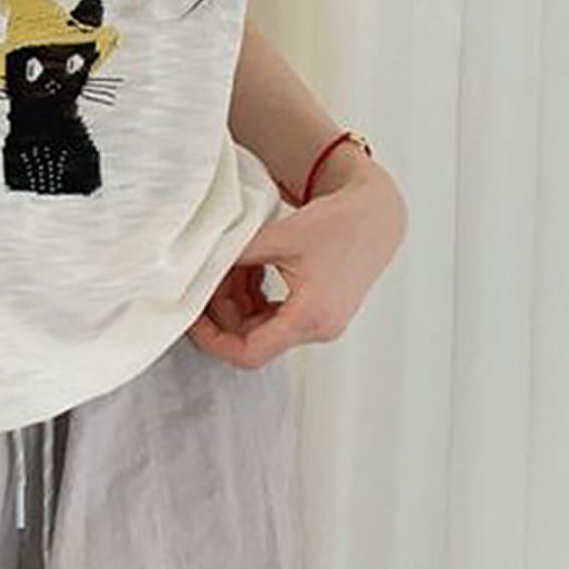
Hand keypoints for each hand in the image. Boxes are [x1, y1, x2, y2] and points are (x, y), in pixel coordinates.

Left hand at [187, 147, 406, 367]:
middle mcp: (319, 329)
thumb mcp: (279, 236)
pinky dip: (255, 297)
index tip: (191, 318)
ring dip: (238, 301)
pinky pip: (274, 316)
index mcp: (310, 316)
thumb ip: (237, 254)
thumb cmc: (339, 223)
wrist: (377, 217)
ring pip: (261, 328)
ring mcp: (320, 324)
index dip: (213, 339)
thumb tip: (200, 266)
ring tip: (232, 266)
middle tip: (209, 279)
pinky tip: (249, 269)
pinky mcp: (318, 313)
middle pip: (252, 340)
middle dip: (223, 312)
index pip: (249, 352)